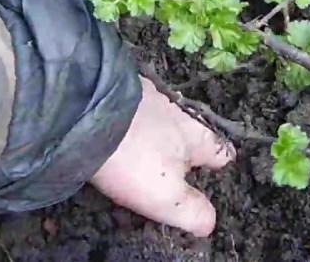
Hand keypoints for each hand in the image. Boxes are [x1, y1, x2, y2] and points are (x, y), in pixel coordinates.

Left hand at [90, 77, 234, 236]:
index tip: (215, 176)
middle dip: (189, 148)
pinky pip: (138, 106)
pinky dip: (136, 118)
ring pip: (166, 118)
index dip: (220, 166)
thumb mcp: (166, 196)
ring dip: (161, 131)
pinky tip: (124, 128)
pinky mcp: (125, 88)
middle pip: (195, 133)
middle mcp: (181, 113)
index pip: (222, 152)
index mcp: (198, 137)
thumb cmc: (134, 158)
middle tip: (177, 167)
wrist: (87, 115)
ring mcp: (152, 96)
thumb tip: (210, 222)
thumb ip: (193, 211)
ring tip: (148, 148)